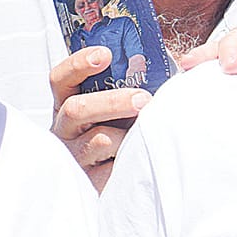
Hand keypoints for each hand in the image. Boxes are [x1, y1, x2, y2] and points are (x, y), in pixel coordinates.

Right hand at [51, 48, 149, 191]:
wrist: (114, 175)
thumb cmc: (121, 128)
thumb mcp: (115, 104)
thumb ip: (131, 83)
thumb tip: (176, 60)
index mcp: (67, 103)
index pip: (60, 78)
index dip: (79, 64)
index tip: (106, 55)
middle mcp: (65, 128)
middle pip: (76, 109)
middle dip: (112, 102)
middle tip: (144, 99)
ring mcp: (75, 155)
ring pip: (98, 141)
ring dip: (127, 134)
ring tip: (148, 131)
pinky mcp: (89, 181)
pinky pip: (111, 170)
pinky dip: (131, 159)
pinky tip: (144, 154)